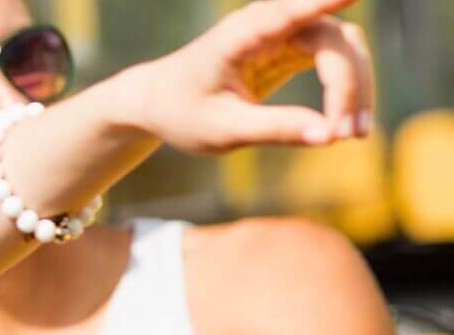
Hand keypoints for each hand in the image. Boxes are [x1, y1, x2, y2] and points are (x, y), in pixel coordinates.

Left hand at [125, 0, 372, 152]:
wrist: (161, 101)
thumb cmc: (184, 112)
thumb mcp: (224, 129)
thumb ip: (274, 130)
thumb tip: (328, 136)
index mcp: (239, 36)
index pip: (287, 12)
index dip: (322, 1)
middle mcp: (267, 24)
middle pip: (333, 39)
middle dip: (349, 84)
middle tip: (346, 135)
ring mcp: (285, 31)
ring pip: (344, 47)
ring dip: (356, 87)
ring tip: (351, 135)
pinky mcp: (294, 46)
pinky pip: (338, 58)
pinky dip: (348, 88)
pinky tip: (345, 124)